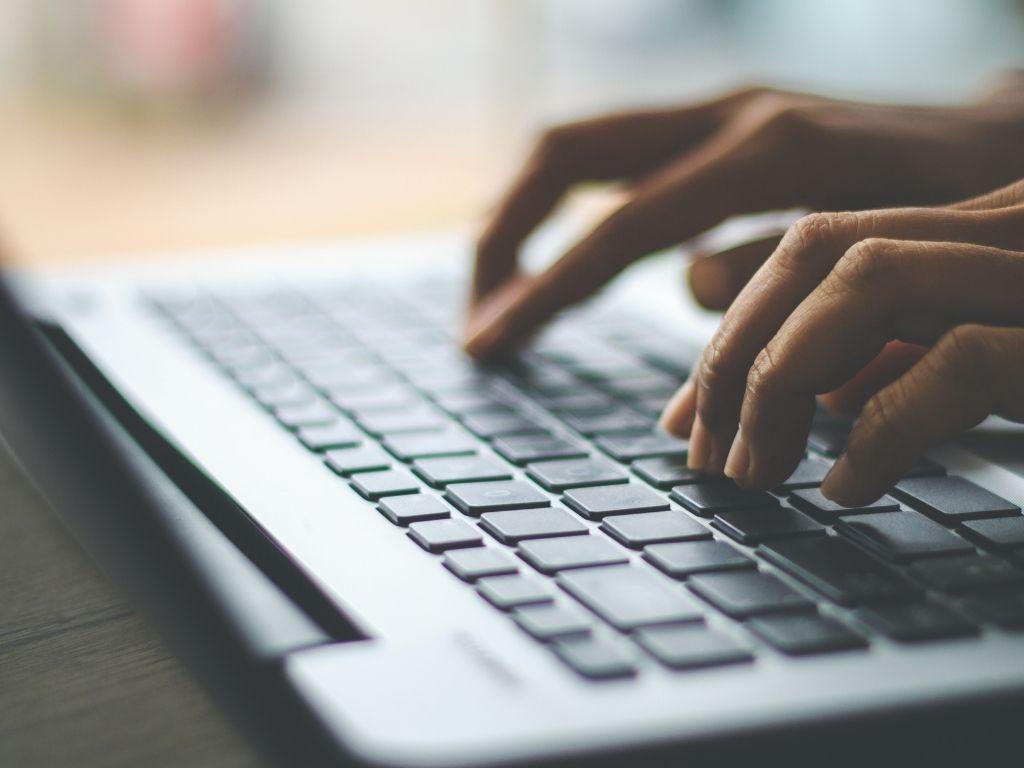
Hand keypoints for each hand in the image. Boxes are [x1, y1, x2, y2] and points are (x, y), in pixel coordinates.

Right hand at [464, 77, 1023, 356]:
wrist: (1009, 137)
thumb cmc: (963, 209)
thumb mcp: (892, 258)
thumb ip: (782, 275)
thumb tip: (689, 289)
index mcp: (768, 152)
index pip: (616, 229)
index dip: (542, 293)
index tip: (486, 346)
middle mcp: (727, 113)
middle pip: (563, 153)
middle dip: (501, 236)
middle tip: (479, 317)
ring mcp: (720, 109)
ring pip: (578, 144)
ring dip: (521, 217)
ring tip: (500, 294)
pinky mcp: (721, 123)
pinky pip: (615, 158)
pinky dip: (569, 210)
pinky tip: (562, 263)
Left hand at [659, 177, 1023, 504]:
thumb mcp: (976, 346)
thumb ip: (873, 340)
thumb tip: (786, 364)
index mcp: (974, 225)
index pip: (812, 245)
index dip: (733, 328)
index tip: (691, 419)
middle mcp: (1008, 221)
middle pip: (817, 247)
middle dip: (734, 352)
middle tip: (705, 453)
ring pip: (869, 279)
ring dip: (783, 380)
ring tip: (756, 470)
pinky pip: (957, 358)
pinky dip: (883, 429)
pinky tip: (847, 486)